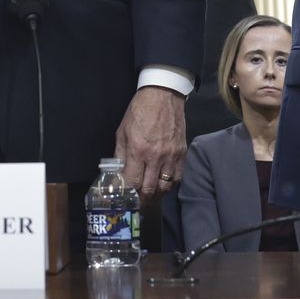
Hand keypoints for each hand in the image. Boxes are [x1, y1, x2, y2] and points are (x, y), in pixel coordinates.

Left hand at [115, 86, 186, 206]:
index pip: (133, 182)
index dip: (129, 194)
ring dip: (157, 195)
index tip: (125, 197)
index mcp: (138, 150)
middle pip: (150, 189)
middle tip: (137, 202)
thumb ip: (120, 154)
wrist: (163, 96)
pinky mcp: (182, 153)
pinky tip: (163, 184)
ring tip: (150, 196)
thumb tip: (117, 173)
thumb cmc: (139, 112)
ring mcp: (171, 156)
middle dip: (142, 199)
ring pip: (165, 187)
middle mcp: (156, 156)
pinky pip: (178, 177)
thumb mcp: (122, 131)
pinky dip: (170, 184)